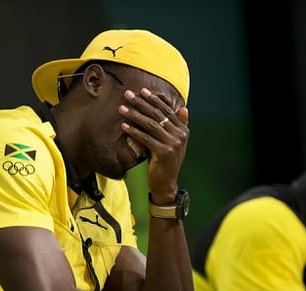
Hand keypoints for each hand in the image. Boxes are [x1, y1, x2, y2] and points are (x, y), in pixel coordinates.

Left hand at [119, 88, 189, 202]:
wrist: (166, 184)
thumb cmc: (166, 161)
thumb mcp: (174, 142)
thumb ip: (177, 125)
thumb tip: (183, 107)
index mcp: (183, 130)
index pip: (167, 111)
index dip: (154, 100)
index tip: (142, 91)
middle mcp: (180, 135)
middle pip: (158, 115)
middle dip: (141, 103)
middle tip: (128, 94)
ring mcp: (173, 144)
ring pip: (150, 125)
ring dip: (134, 115)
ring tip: (121, 108)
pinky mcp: (164, 152)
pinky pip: (146, 138)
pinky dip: (134, 131)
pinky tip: (124, 126)